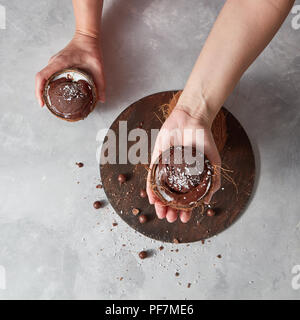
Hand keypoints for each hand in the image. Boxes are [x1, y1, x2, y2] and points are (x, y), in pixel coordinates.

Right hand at [35, 33, 104, 105]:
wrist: (87, 37)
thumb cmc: (90, 49)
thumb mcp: (98, 68)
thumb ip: (101, 85)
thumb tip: (101, 100)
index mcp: (61, 63)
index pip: (42, 76)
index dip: (38, 90)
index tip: (42, 102)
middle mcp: (54, 62)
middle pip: (40, 79)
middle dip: (40, 93)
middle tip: (46, 105)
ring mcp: (54, 63)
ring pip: (43, 77)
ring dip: (42, 89)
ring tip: (48, 101)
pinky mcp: (56, 64)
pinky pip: (48, 74)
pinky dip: (47, 84)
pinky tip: (53, 92)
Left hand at [146, 108, 220, 222]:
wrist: (192, 120)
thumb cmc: (204, 140)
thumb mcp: (213, 163)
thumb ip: (212, 181)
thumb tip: (207, 202)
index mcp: (190, 177)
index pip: (186, 198)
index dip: (186, 210)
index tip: (185, 219)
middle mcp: (177, 175)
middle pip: (172, 197)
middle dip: (171, 209)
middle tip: (171, 219)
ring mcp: (166, 168)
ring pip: (161, 190)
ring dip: (161, 203)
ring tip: (162, 213)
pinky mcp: (156, 160)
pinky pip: (152, 177)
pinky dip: (151, 189)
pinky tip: (152, 200)